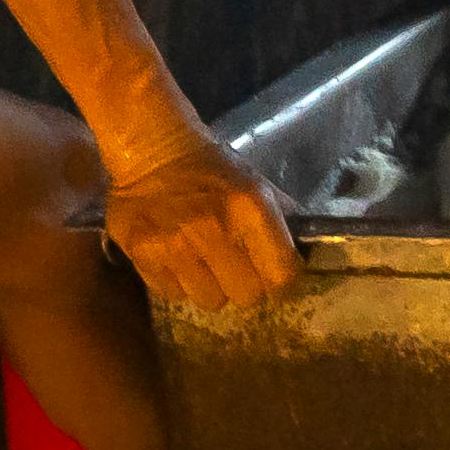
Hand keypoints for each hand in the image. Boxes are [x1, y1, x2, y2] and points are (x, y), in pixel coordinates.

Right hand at [106, 146, 302, 318]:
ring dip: (212, 288)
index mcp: (249, 209)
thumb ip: (281, 218)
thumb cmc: (209, 166)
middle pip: (247, 296)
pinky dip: (179, 283)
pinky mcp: (142, 255)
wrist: (150, 147)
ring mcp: (175, 245)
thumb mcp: (255, 183)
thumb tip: (307, 252)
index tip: (276, 277)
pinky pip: (174, 294)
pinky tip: (177, 260)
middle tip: (237, 269)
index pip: (282, 276)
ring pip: (211, 301)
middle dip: (247, 285)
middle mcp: (214, 230)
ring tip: (204, 263)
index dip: (283, 282)